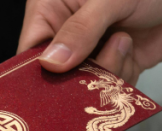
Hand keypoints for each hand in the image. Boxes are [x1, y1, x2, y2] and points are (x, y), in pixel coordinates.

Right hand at [18, 0, 161, 84]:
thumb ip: (81, 29)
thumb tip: (50, 63)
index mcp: (50, 10)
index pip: (28, 51)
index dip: (34, 72)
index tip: (47, 88)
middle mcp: (65, 34)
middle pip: (54, 75)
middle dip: (75, 79)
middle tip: (94, 70)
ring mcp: (89, 53)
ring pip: (83, 86)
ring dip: (106, 73)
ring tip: (125, 42)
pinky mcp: (112, 67)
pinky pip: (107, 88)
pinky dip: (122, 78)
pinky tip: (133, 51)